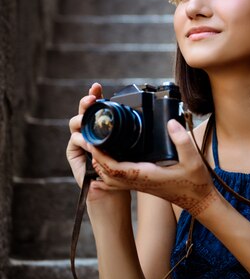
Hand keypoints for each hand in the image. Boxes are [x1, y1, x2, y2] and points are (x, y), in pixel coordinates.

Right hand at [66, 82, 128, 202]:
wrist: (114, 191)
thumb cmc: (125, 168)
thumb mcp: (134, 147)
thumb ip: (135, 133)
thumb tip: (147, 116)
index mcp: (104, 127)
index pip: (98, 107)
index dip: (96, 96)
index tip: (98, 87)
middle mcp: (91, 131)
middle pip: (84, 111)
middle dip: (86, 101)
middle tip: (91, 98)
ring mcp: (81, 141)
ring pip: (76, 122)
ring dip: (81, 118)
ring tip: (89, 118)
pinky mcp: (73, 152)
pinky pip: (74, 140)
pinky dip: (81, 139)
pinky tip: (89, 141)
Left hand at [88, 118, 216, 213]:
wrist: (199, 201)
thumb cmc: (195, 183)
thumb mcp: (193, 159)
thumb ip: (181, 140)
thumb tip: (170, 122)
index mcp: (145, 175)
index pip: (114, 168)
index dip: (101, 156)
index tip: (93, 142)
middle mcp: (138, 181)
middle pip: (106, 173)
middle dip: (95, 158)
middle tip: (89, 139)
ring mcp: (138, 184)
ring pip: (110, 178)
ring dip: (100, 164)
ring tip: (96, 145)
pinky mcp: (141, 184)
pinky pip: (117, 179)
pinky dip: (108, 169)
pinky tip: (109, 157)